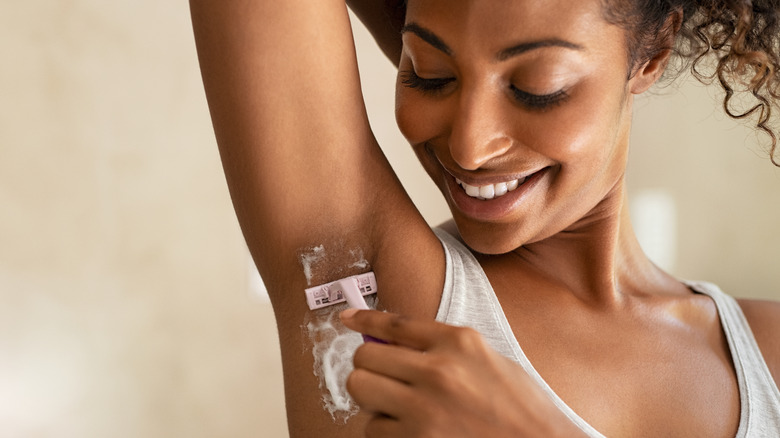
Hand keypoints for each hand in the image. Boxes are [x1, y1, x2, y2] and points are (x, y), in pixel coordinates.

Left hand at [340, 309, 585, 437]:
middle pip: (365, 357)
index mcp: (458, 342)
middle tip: (384, 376)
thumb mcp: (487, 358)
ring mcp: (425, 409)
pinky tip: (410, 429)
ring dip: (374, 399)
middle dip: (369, 366)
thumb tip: (389, 340)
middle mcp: (438, 370)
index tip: (347, 319)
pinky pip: (373, 429)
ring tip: (399, 406)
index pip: (393, 323)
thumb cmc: (519, 407)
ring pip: (361, 391)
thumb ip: (441, 345)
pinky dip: (385, 429)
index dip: (363, 320)